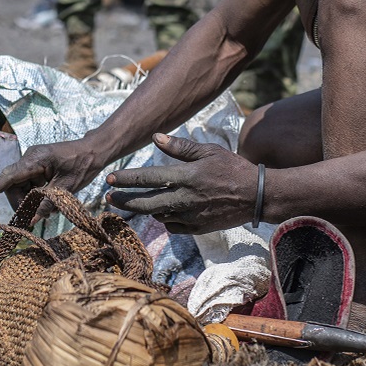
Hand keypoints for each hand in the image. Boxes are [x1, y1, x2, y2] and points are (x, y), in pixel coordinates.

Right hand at [0, 138, 106, 210]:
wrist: (96, 151)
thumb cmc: (83, 164)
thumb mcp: (67, 187)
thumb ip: (48, 203)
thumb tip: (31, 220)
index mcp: (35, 159)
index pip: (9, 176)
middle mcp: (30, 159)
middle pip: (14, 185)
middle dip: (22, 203)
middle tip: (34, 217)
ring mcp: (34, 163)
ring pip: (22, 187)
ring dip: (31, 201)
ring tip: (49, 209)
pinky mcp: (39, 168)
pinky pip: (31, 185)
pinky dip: (38, 196)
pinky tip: (51, 201)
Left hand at [104, 133, 258, 233]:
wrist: (256, 196)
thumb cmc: (233, 169)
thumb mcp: (209, 151)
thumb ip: (180, 147)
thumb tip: (155, 138)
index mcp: (187, 176)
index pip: (149, 178)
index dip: (127, 179)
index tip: (109, 179)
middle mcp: (185, 198)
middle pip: (146, 203)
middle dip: (124, 201)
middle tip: (108, 198)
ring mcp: (190, 216)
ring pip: (158, 214)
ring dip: (144, 209)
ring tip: (133, 203)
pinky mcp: (197, 228)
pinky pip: (172, 225)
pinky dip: (164, 219)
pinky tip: (163, 212)